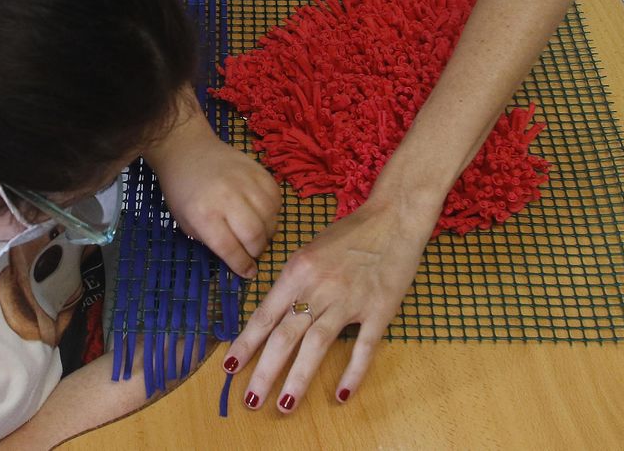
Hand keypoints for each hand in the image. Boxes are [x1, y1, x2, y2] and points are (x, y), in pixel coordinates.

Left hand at [145, 103, 279, 278]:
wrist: (187, 150)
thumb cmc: (183, 191)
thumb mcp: (186, 223)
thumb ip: (211, 242)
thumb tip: (238, 260)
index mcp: (204, 213)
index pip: (230, 248)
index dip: (242, 265)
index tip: (248, 272)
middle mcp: (227, 197)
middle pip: (255, 234)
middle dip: (256, 251)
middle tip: (252, 253)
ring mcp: (246, 181)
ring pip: (270, 218)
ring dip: (267, 233)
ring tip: (258, 235)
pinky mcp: (259, 171)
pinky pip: (276, 199)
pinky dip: (273, 213)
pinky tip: (263, 215)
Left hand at [222, 198, 425, 412]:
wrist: (394, 218)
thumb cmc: (349, 234)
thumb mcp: (309, 251)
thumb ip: (292, 283)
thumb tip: (272, 316)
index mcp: (298, 271)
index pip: (266, 315)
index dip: (246, 344)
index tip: (230, 367)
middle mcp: (320, 287)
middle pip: (286, 336)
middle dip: (266, 371)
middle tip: (251, 400)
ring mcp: (350, 300)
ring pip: (318, 345)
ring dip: (299, 378)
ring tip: (285, 405)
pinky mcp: (379, 310)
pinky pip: (364, 347)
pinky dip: (352, 372)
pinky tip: (341, 394)